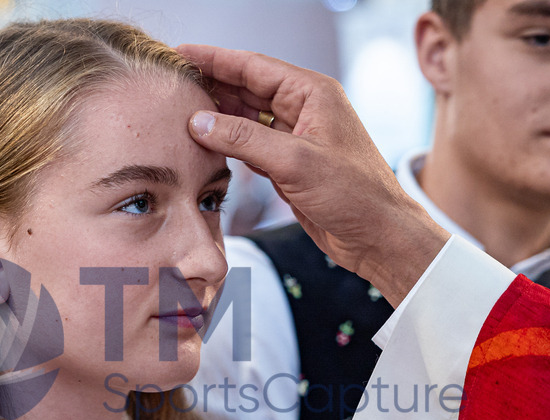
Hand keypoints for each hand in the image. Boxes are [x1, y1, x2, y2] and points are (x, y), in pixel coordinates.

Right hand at [178, 45, 449, 305]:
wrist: (378, 236)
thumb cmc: (354, 194)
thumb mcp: (295, 162)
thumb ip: (244, 139)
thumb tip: (199, 122)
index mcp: (312, 93)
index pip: (253, 66)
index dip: (214, 58)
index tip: (180, 54)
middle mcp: (304, 109)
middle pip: (246, 87)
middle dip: (210, 83)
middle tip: (171, 83)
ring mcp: (295, 136)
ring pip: (246, 116)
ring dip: (216, 114)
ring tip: (179, 109)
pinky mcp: (288, 163)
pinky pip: (250, 144)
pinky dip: (227, 142)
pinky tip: (203, 141)